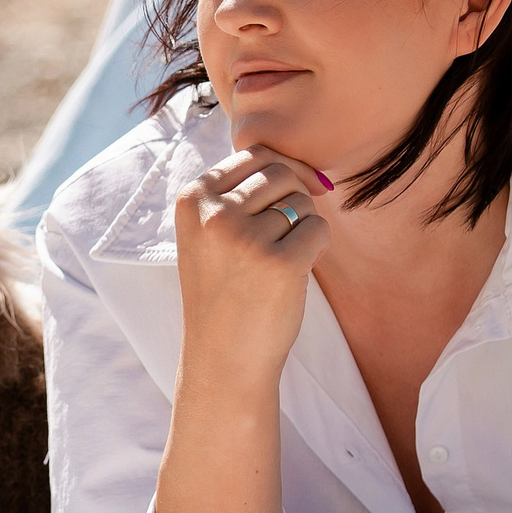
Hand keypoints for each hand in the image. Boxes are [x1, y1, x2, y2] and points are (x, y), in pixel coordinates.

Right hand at [172, 146, 331, 391]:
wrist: (223, 357)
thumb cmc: (225, 291)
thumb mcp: (211, 233)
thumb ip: (240, 192)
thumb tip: (305, 167)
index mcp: (192, 199)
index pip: (253, 155)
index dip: (283, 170)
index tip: (294, 194)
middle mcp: (215, 214)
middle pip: (280, 174)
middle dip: (294, 199)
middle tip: (283, 237)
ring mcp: (246, 238)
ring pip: (302, 202)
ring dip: (303, 226)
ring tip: (280, 260)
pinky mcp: (280, 264)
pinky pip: (319, 229)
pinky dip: (317, 246)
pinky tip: (296, 271)